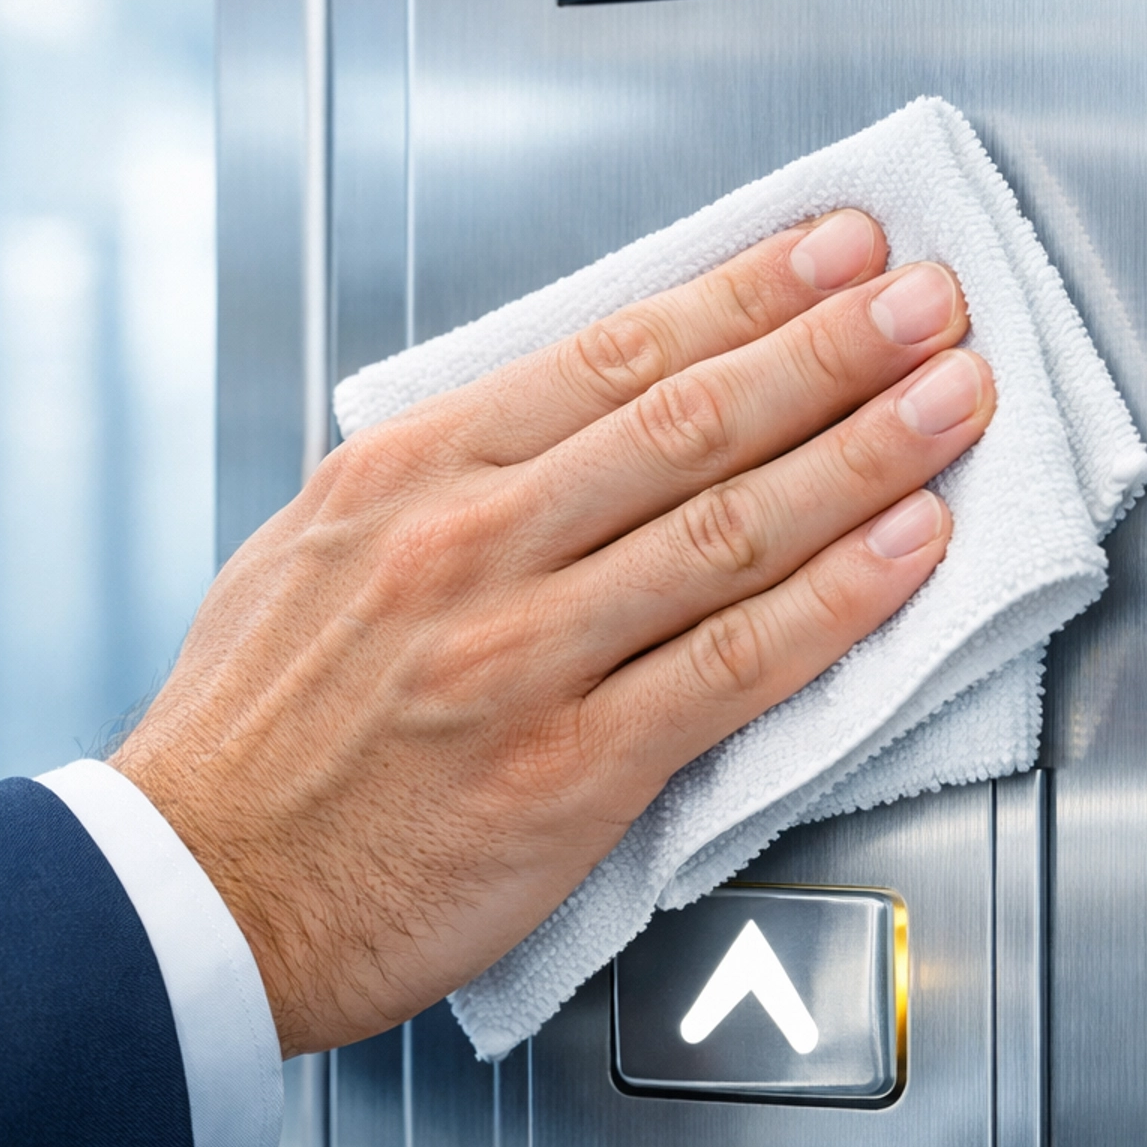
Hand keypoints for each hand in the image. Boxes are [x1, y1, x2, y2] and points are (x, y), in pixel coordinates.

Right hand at [113, 210, 993, 1053]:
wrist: (194, 892)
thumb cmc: (251, 738)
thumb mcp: (313, 550)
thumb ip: (441, 482)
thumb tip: (564, 425)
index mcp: (407, 477)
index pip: (610, 355)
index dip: (742, 294)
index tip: (829, 254)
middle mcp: (472, 548)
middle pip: (690, 421)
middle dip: (830, 348)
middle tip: (930, 300)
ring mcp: (525, 657)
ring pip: (730, 529)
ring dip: (864, 453)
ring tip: (952, 400)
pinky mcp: (571, 771)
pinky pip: (732, 667)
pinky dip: (835, 601)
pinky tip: (907, 550)